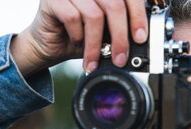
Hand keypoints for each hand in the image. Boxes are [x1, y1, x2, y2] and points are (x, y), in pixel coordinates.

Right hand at [11, 0, 147, 75]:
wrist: (50, 44)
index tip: (141, 38)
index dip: (138, 16)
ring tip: (94, 61)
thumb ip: (120, 31)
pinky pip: (72, 17)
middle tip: (120, 59)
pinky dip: (78, 36)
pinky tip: (76, 43)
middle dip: (120, 37)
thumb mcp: (105, 34)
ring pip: (94, 15)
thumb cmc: (80, 36)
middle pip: (114, 5)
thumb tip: (139, 41)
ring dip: (96, 44)